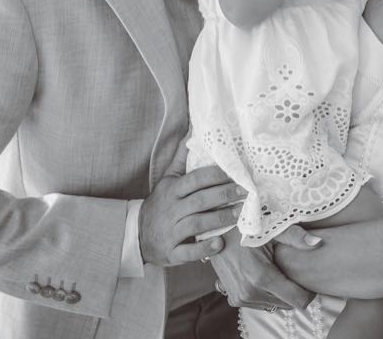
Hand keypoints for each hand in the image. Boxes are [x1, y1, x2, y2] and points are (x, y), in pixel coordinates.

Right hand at [139, 151, 244, 266]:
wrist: (137, 234)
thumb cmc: (161, 203)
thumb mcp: (168, 179)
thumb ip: (181, 158)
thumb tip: (193, 131)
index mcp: (172, 190)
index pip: (195, 180)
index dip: (215, 175)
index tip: (236, 172)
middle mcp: (172, 210)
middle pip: (199, 200)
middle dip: (223, 195)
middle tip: (245, 192)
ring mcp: (171, 232)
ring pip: (196, 224)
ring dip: (219, 219)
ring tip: (239, 215)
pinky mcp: (171, 252)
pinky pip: (188, 252)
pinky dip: (203, 249)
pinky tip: (219, 244)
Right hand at [211, 226, 321, 310]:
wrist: (215, 230)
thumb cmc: (244, 225)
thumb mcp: (270, 227)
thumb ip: (295, 236)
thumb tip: (317, 243)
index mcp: (261, 277)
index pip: (297, 300)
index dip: (308, 293)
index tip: (310, 282)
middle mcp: (249, 292)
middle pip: (286, 304)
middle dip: (294, 291)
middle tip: (293, 272)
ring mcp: (240, 297)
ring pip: (273, 305)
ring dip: (279, 293)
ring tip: (278, 271)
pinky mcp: (234, 298)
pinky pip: (259, 304)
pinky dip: (266, 294)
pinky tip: (265, 276)